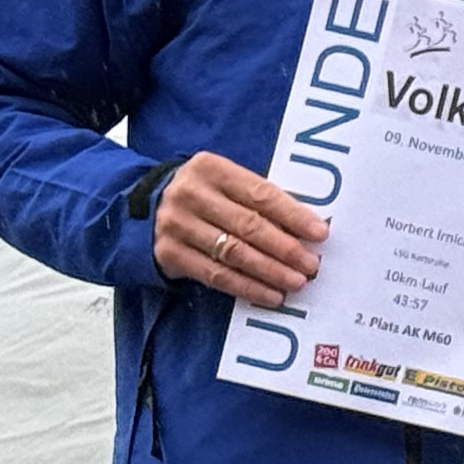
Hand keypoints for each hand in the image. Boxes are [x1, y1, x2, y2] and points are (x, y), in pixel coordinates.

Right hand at [154, 151, 325, 305]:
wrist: (144, 208)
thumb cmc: (204, 196)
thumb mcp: (225, 183)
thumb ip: (257, 198)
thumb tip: (306, 228)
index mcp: (212, 169)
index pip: (260, 194)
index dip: (293, 215)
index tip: (320, 233)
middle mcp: (191, 194)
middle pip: (248, 225)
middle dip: (285, 248)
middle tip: (311, 265)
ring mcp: (177, 224)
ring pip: (233, 253)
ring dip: (270, 271)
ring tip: (297, 282)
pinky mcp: (169, 253)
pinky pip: (216, 275)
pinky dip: (247, 287)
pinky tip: (270, 295)